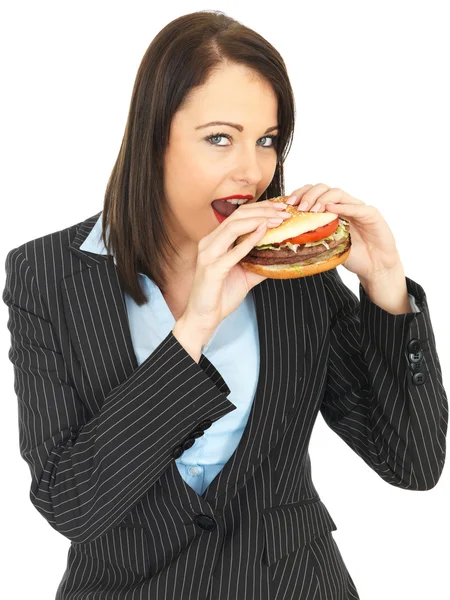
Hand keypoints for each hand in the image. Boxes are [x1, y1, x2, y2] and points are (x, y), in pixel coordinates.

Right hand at [180, 200, 290, 343]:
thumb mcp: (246, 275)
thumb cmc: (221, 295)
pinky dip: (249, 240)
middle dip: (263, 210)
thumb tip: (282, 255)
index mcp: (215, 240)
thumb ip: (260, 262)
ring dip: (259, 220)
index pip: (238, 215)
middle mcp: (209, 242)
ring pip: (233, 227)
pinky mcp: (212, 269)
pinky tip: (263, 233)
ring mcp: (209, 254)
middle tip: (284, 212)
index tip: (280, 208)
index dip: (260, 208)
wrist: (204, 317)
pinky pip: (233, 251)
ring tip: (277, 221)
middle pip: (237, 216)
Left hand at [285, 183, 401, 279]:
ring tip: (313, 209)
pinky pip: (357, 207)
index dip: (301, 194)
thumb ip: (313, 236)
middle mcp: (344, 205)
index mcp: (332, 210)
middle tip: (300, 207)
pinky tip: (331, 209)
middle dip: (309, 195)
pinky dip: (343, 207)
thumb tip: (287, 235)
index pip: (314, 193)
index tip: (289, 203)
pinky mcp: (372, 214)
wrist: (375, 266)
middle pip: (323, 188)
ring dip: (322, 199)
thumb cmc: (352, 255)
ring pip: (338, 193)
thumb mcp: (327, 245)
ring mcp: (358, 208)